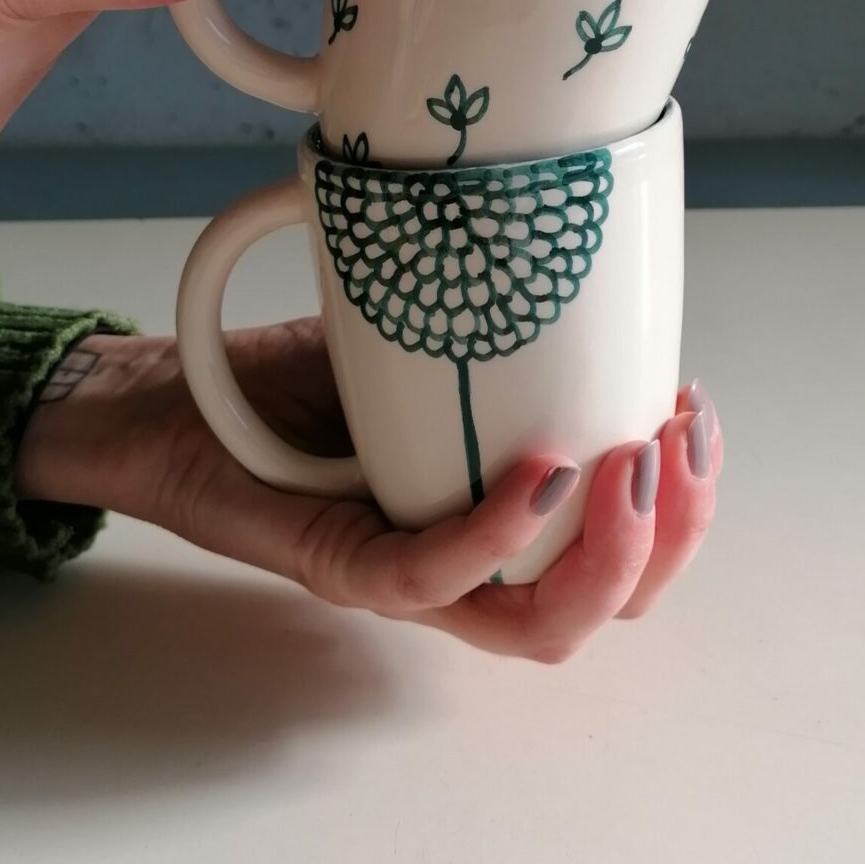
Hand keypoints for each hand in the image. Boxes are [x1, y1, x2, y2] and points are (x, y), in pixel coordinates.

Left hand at [17, 320, 722, 659]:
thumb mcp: (425, 332)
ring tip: (632, 463)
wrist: (171, 398)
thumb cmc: (296, 376)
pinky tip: (543, 474)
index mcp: (501, 519)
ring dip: (609, 553)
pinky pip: (430, 576)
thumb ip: (504, 319)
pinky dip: (497, 532)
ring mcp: (404, 575)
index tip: (693, 407)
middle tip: (679, 443)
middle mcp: (465, 563)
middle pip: (602, 605)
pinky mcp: (339, 565)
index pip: (622, 551)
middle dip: (674, 536)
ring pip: (536, 622)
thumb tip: (590, 241)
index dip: (687, 502)